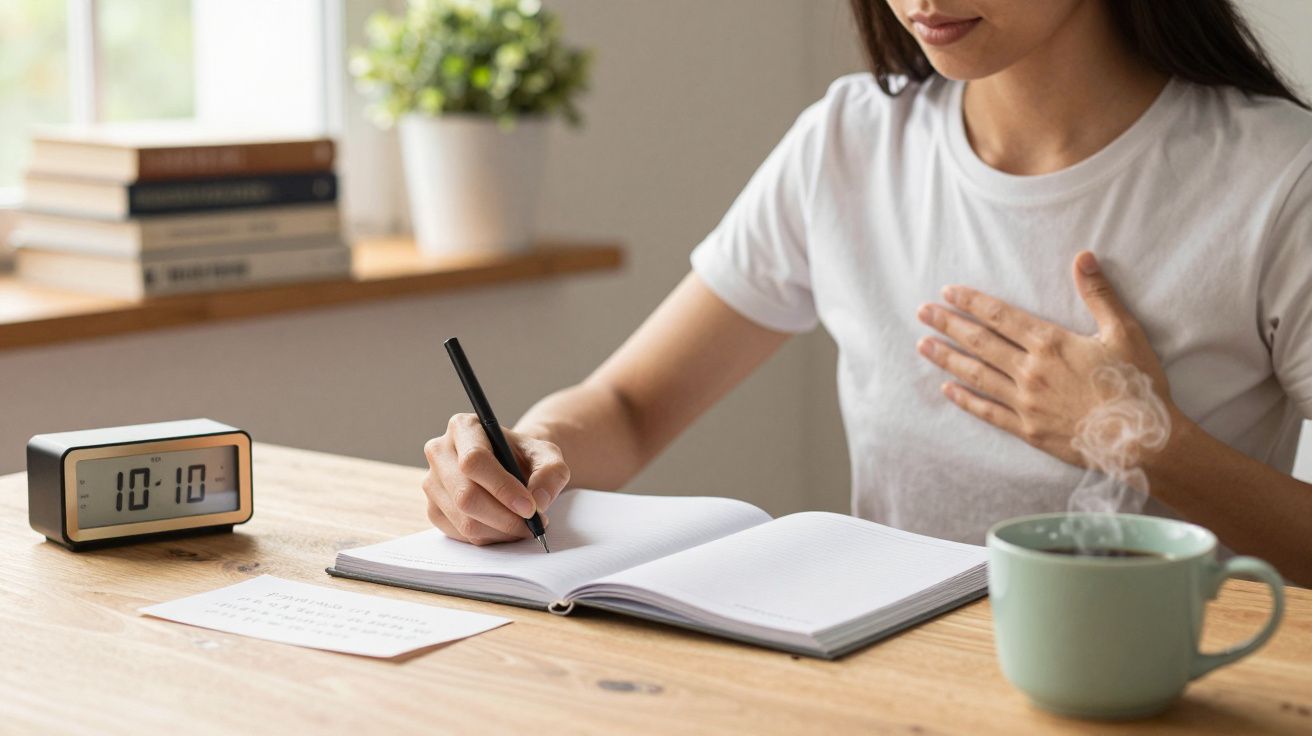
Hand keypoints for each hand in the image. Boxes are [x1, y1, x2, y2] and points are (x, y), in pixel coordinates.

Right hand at [421, 414, 570, 544]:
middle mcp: (440, 451)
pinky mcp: (433, 509)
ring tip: (524, 526)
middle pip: (465, 495)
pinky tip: (505, 528)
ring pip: (464, 520)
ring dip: (500, 531)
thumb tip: (538, 500)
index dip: (502, 488)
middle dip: (504, 517)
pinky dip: (489, 538)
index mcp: (464, 427)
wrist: (512, 467)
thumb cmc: (526, 457)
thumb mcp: (548, 456)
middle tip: (533, 524)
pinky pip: (460, 534)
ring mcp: (432, 482)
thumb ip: (551, 472)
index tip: (530, 507)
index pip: (474, 460)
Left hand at [915, 251, 1177, 467]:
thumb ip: (1098, 294)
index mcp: (1051, 344)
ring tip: (923, 345)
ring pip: (976, 375)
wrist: (1142, 439)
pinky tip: (947, 389)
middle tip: (921, 312)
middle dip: (948, 324)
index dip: (972, 302)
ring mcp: (1025, 402)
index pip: (1000, 316)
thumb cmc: (1137, 384)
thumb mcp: (1124, 331)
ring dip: (947, 358)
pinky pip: (988, 412)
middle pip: (980, 342)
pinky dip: (965, 400)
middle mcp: (1030, 371)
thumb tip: (1083, 257)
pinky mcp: (1027, 429)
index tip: (947, 293)